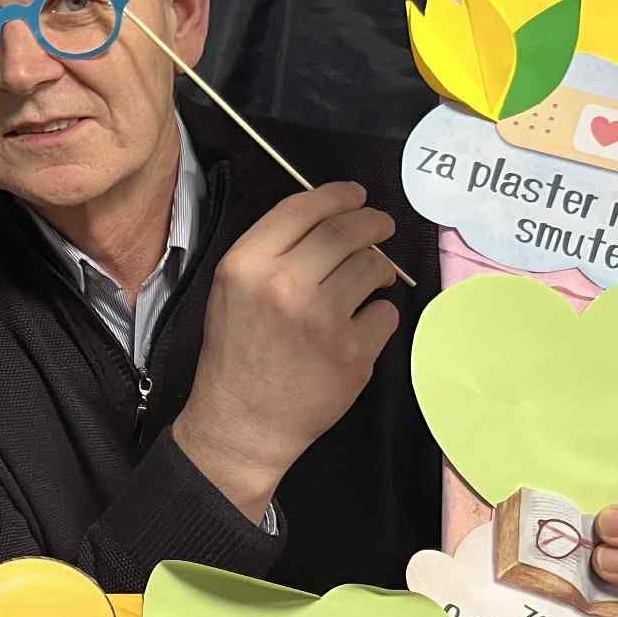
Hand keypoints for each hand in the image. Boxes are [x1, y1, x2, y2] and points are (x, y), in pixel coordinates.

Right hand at [173, 183, 400, 520]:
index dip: (338, 195)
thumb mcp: (232, 289)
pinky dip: (378, 315)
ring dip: (378, 269)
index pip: (302, 209)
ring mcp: (322, 322)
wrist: (243, 421)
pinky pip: (385, 314)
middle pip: (347, 232)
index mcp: (246, 265)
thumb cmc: (237, 350)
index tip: (357, 195)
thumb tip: (329, 217)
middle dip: (373, 223)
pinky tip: (359, 326)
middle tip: (382, 226)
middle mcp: (284, 286)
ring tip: (370, 280)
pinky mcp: (353, 355)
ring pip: (373, 269)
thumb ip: (271, 251)